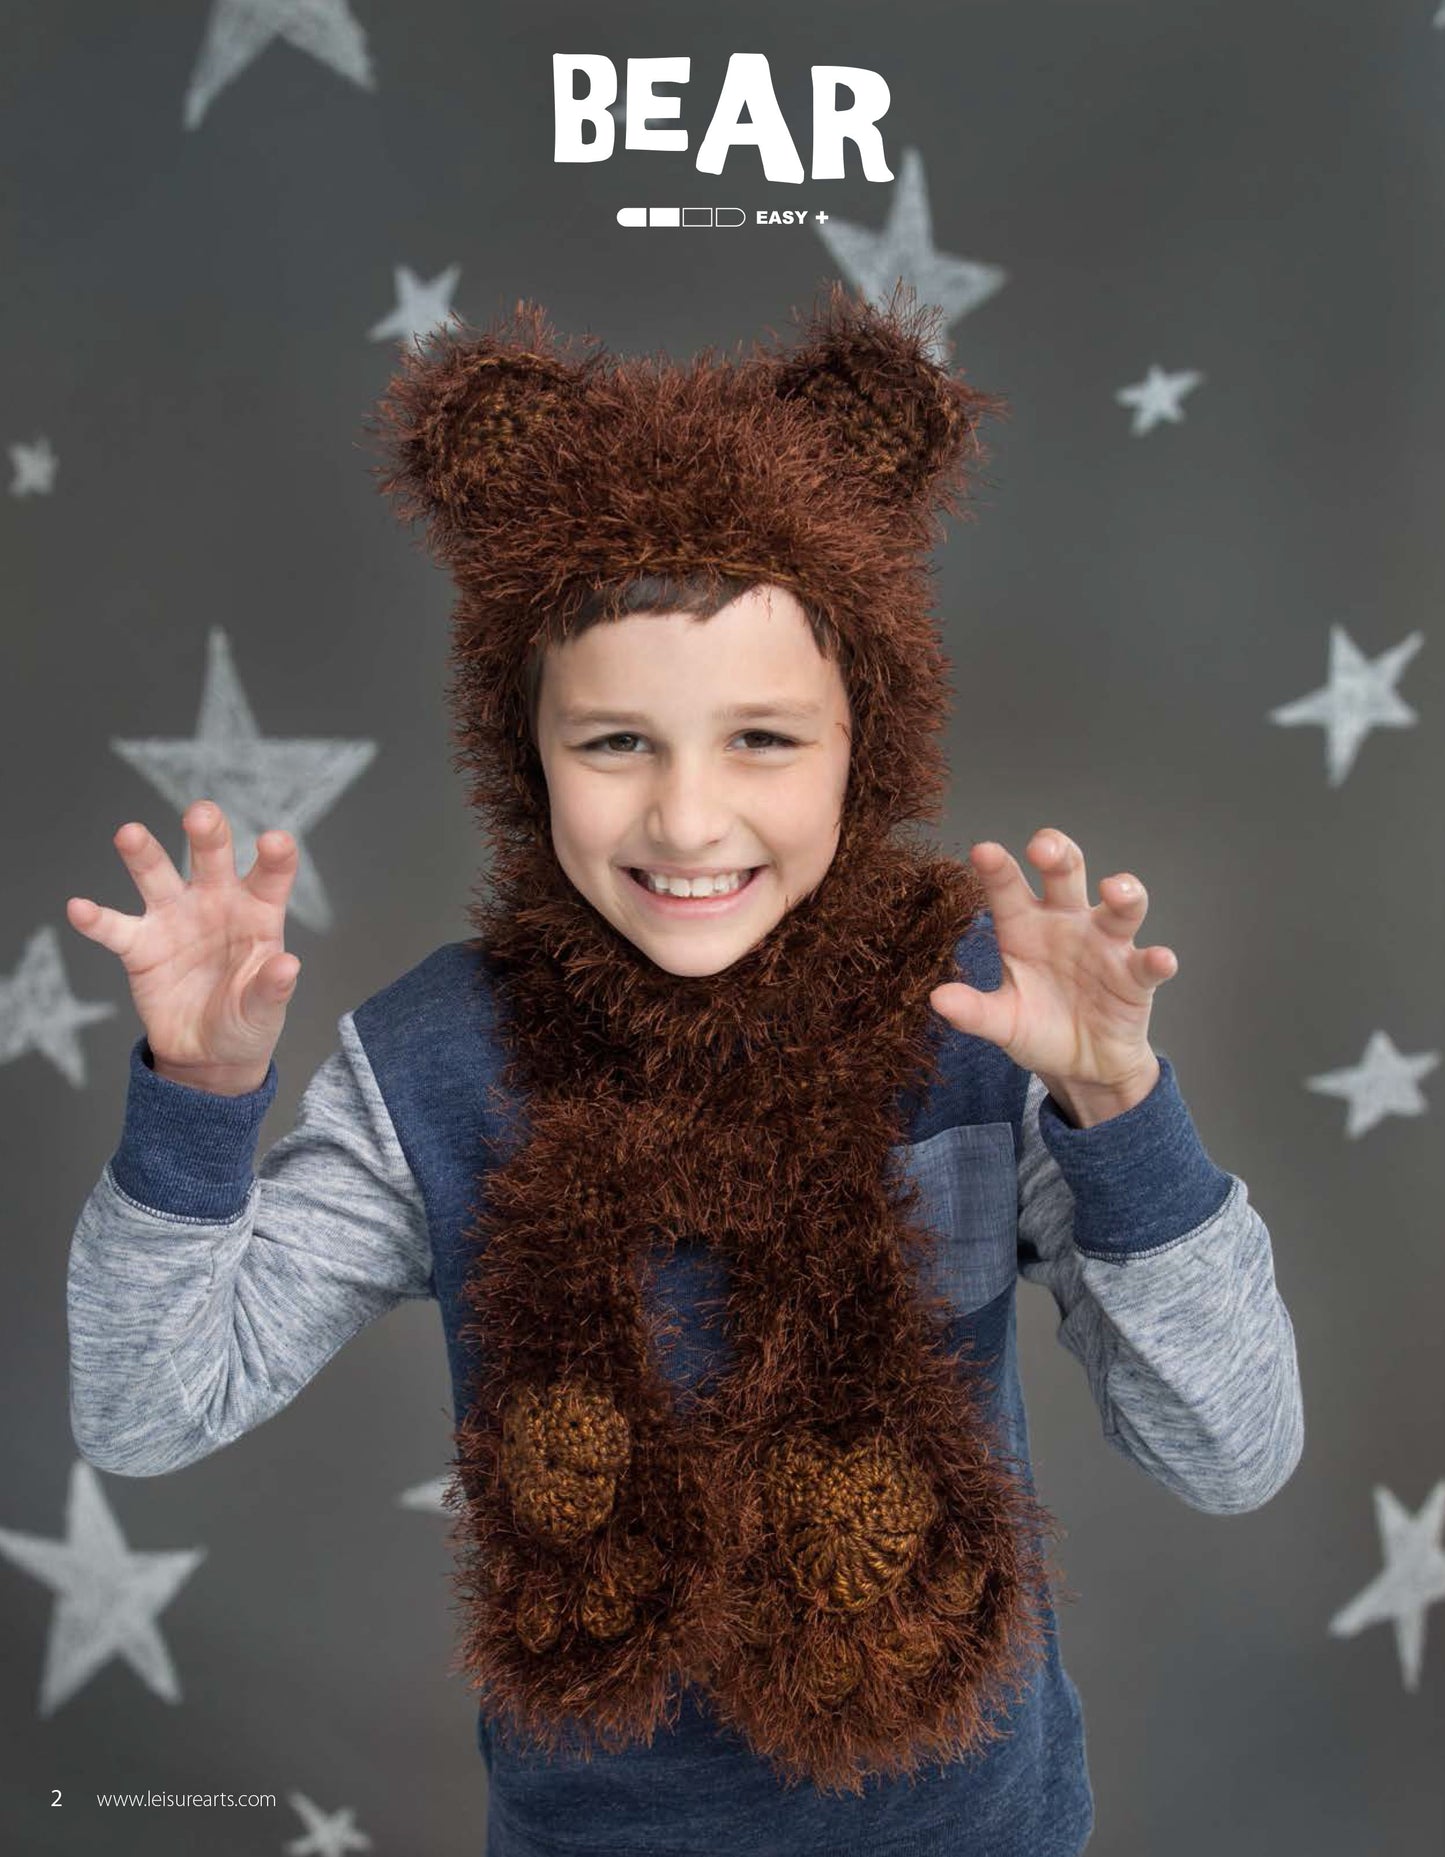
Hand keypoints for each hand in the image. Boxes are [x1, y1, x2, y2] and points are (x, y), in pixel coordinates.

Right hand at [66, 801, 300, 1092]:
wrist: (208, 1054)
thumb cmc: (246, 1020)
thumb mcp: (265, 1011)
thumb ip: (273, 988)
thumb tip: (287, 965)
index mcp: (257, 913)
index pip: (271, 876)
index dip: (275, 856)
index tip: (274, 842)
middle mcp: (215, 903)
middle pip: (211, 858)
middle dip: (207, 834)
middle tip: (199, 814)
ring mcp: (174, 919)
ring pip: (157, 876)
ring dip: (143, 854)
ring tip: (129, 834)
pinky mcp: (140, 946)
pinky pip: (114, 928)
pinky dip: (96, 919)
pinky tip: (79, 908)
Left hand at [929, 830, 1177, 1118]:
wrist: (1082, 1065)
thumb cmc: (1038, 1028)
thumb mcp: (1002, 1022)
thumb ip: (974, 1011)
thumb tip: (937, 1000)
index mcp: (1024, 927)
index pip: (1009, 888)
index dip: (997, 868)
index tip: (983, 852)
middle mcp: (1066, 924)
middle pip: (1067, 873)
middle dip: (1058, 853)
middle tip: (1043, 848)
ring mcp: (1105, 946)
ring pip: (1120, 906)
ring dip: (1124, 893)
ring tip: (1115, 889)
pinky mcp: (1136, 977)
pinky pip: (1148, 964)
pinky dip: (1157, 960)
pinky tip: (1159, 959)